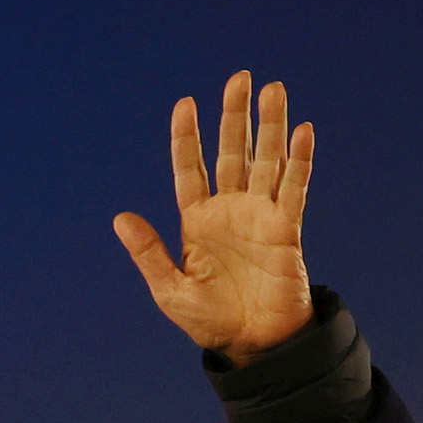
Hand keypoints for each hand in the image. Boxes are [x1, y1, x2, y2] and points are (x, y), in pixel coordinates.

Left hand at [114, 73, 313, 365]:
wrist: (252, 345)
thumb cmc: (210, 320)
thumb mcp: (170, 289)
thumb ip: (148, 252)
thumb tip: (120, 218)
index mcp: (197, 222)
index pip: (191, 170)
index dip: (187, 139)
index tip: (185, 104)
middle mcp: (229, 211)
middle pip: (231, 153)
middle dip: (234, 116)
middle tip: (240, 77)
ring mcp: (260, 217)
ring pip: (266, 161)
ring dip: (270, 126)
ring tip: (273, 89)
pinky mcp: (286, 230)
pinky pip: (294, 190)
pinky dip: (299, 162)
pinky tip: (302, 133)